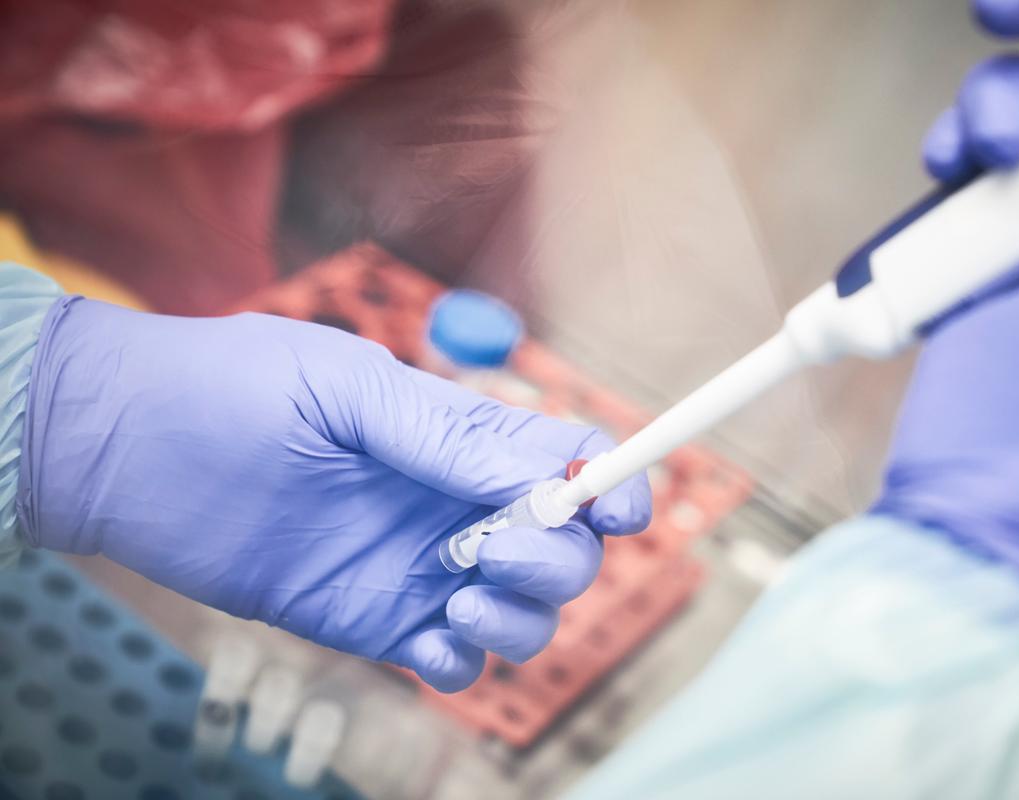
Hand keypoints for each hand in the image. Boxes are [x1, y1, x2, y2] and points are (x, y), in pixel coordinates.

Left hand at [18, 299, 650, 690]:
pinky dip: (464, 662)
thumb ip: (446, 435)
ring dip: (523, 618)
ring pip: (526, 613)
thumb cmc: (232, 393)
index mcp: (460, 437)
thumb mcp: (344, 392)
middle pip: (566, 546)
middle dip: (561, 558)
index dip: (614, 484)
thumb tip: (547, 472)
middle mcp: (455, 505)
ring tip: (461, 596)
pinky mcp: (376, 622)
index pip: (570, 460)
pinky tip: (428, 640)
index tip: (621, 510)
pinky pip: (454, 661)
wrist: (124, 452)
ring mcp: (420, 567)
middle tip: (497, 549)